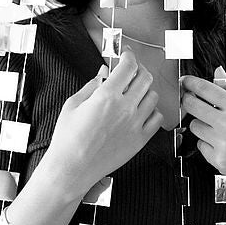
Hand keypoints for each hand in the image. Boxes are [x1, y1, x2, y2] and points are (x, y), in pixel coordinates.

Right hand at [46, 47, 163, 197]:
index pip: (129, 66)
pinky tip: (141, 112)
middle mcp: (124, 108)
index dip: (129, 55)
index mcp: (106, 96)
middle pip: (145, 77)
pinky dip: (152, 111)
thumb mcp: (73, 104)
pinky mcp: (140, 139)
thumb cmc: (68, 139)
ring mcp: (135, 124)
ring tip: (134, 93)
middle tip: (131, 72)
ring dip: (145, 91)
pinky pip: (157, 118)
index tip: (126, 54)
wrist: (71, 170)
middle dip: (138, 70)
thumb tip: (104, 71)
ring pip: (153, 96)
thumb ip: (92, 84)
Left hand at [181, 67, 225, 205]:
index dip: (191, 83)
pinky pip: (200, 145)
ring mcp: (221, 143)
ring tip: (217, 127)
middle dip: (188, 100)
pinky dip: (207, 143)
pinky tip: (222, 143)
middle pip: (191, 106)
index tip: (186, 81)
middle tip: (191, 100)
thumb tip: (218, 72)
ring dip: (201, 123)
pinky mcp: (217, 160)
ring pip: (194, 126)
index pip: (206, 89)